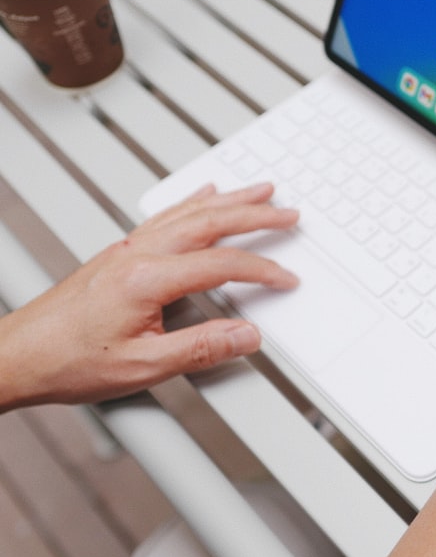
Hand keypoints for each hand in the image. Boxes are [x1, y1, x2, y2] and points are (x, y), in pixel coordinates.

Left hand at [0, 183, 298, 410]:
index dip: (262, 270)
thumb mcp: (144, 366)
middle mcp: (137, 254)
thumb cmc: (67, 360)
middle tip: (288, 212)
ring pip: (189, 212)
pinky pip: (166, 215)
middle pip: (210, 222)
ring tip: (260, 190)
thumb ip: (202, 348)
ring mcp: (127, 249)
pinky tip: (205, 194)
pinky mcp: (119, 253)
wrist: (17, 356)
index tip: (285, 279)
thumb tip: (246, 335)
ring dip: (230, 199)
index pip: (222, 264)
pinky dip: (193, 201)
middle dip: (256, 214)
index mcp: (147, 279)